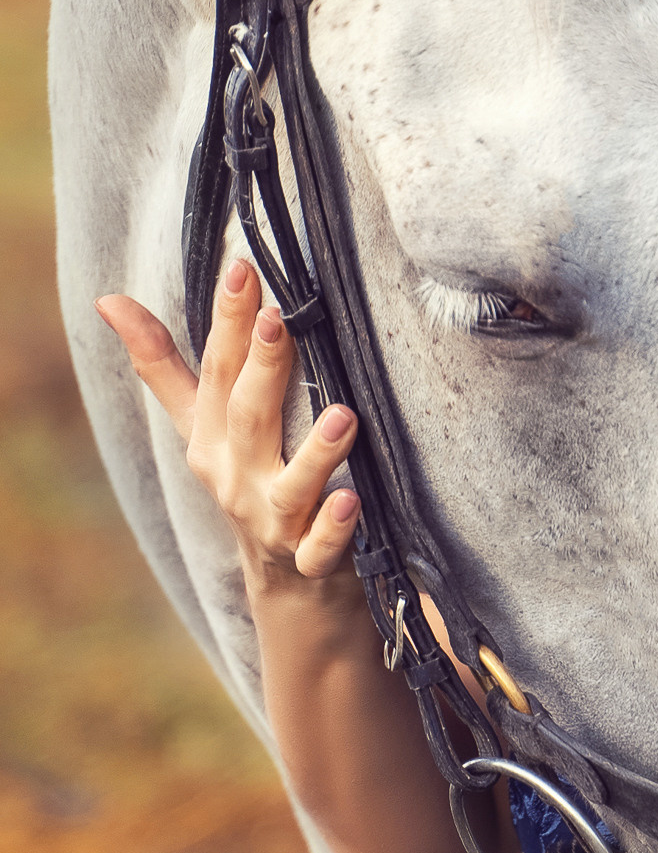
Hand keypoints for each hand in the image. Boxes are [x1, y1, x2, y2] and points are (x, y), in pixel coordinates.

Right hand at [97, 259, 360, 595]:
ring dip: (318, 453)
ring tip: (344, 415)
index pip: (218, 369)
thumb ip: (163, 364)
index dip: (228, 319)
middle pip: (247, 417)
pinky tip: (353, 502)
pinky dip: (335, 529)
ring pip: (290, 487)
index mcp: (210, 437)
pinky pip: (320, 549)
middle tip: (280, 319)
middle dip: (262, 366)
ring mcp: (271, 522)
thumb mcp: (200, 424)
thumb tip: (109, 300)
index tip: (242, 269)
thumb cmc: (246, 479)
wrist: (286, 583)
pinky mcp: (309, 561)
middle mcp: (235, 476)